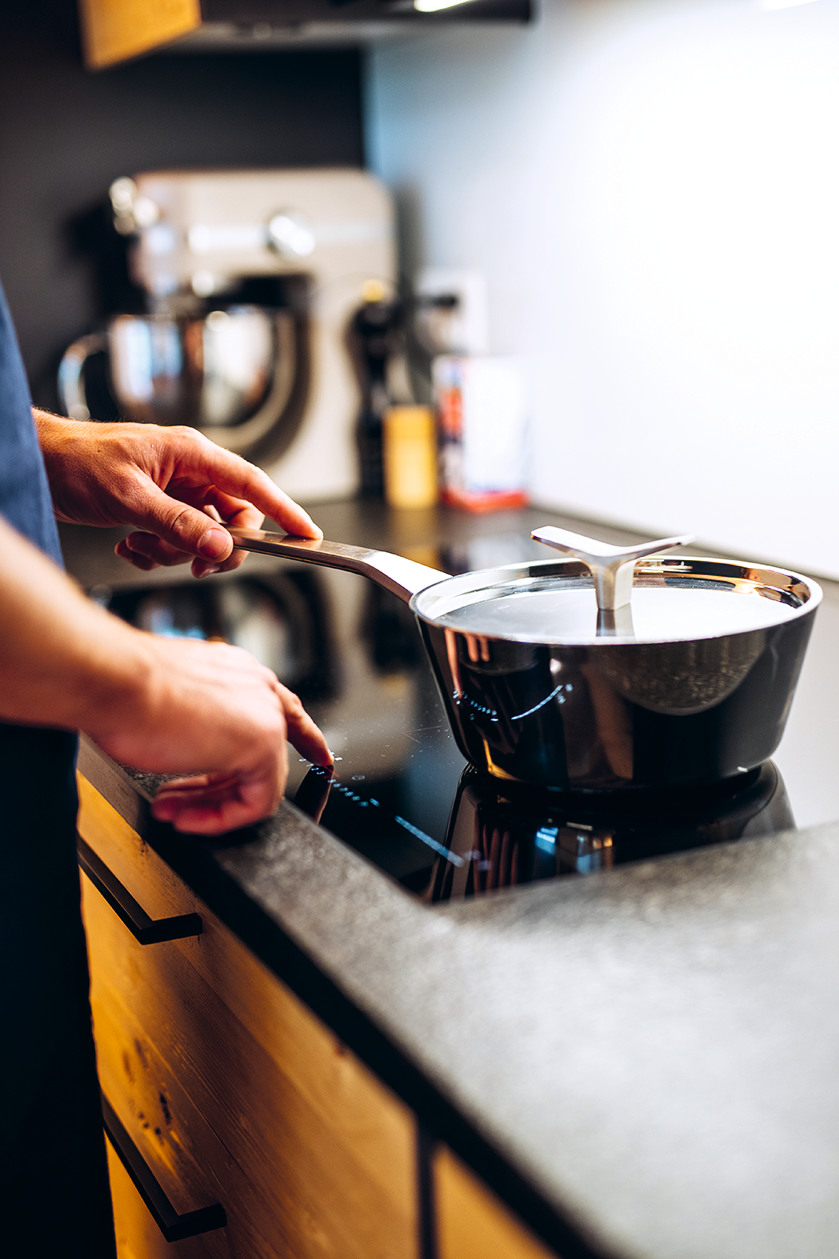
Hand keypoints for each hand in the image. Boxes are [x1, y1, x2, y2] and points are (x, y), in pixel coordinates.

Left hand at [35, 412, 320, 577]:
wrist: (38, 462)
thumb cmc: (76, 462)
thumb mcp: (130, 498)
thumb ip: (179, 525)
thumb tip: (221, 548)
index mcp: (191, 454)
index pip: (252, 483)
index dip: (284, 510)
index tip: (308, 535)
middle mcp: (189, 470)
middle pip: (231, 519)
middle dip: (212, 547)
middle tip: (192, 562)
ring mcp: (175, 489)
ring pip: (203, 536)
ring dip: (173, 551)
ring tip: (137, 542)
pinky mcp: (159, 506)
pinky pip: (178, 540)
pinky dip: (156, 551)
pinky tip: (129, 543)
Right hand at [89, 634, 332, 834]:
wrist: (114, 681)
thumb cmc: (121, 688)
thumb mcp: (164, 700)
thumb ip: (190, 720)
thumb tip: (181, 745)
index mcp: (237, 672)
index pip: (284, 709)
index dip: (305, 739)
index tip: (322, 758)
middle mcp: (256, 687)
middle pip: (262, 754)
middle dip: (217, 791)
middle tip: (181, 807)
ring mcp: (264, 714)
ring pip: (258, 780)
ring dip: (210, 805)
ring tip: (172, 813)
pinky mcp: (264, 744)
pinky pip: (258, 800)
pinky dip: (222, 817)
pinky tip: (188, 817)